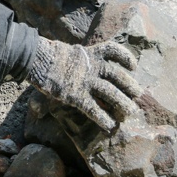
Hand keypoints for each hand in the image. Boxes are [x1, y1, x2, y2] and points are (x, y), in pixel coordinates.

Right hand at [26, 37, 140, 132]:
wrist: (38, 59)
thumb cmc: (52, 56)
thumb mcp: (72, 53)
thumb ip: (83, 60)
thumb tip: (87, 64)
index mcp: (92, 52)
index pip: (114, 51)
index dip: (126, 57)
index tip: (133, 66)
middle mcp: (93, 66)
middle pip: (117, 75)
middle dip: (130, 86)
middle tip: (138, 95)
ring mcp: (86, 81)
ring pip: (110, 93)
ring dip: (122, 103)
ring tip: (130, 112)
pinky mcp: (76, 95)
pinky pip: (93, 108)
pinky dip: (103, 118)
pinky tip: (109, 126)